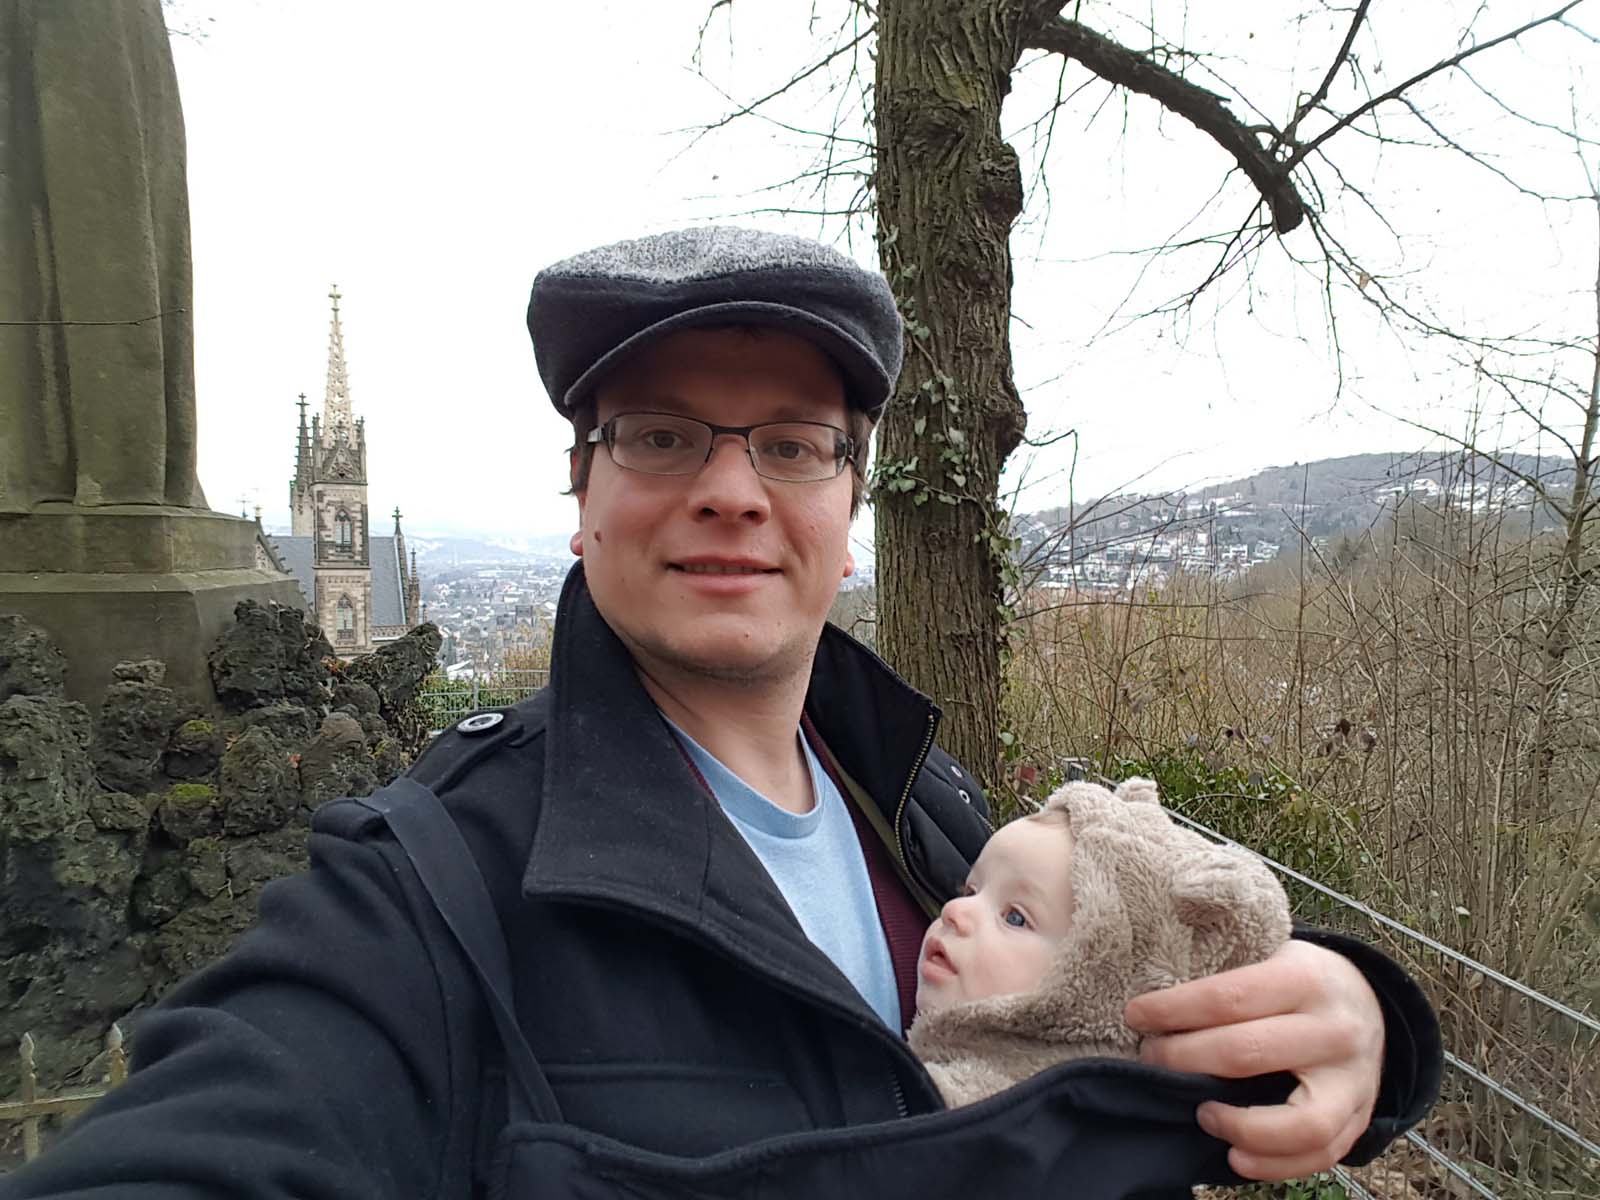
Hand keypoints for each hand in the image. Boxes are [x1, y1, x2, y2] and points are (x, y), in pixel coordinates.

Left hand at [1124, 939, 1383, 1181]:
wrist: (1371, 1003)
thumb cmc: (1299, 980)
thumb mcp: (1273, 953)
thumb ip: (1227, 972)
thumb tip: (1156, 1002)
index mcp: (1307, 978)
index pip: (1228, 998)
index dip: (1173, 1010)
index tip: (1135, 1016)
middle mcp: (1336, 1030)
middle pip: (1247, 1054)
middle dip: (1184, 1060)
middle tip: (1151, 1059)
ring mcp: (1354, 1081)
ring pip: (1299, 1122)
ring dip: (1238, 1125)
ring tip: (1199, 1113)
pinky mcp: (1358, 1119)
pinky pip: (1319, 1155)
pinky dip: (1273, 1165)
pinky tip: (1234, 1154)